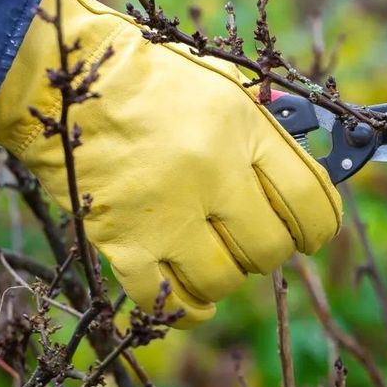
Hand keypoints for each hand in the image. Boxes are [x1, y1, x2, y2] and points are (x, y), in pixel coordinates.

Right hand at [0, 0, 341, 324]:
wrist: (66, 79)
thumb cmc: (149, 78)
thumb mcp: (222, 85)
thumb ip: (264, 130)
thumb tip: (302, 170)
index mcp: (244, 129)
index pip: (310, 200)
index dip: (319, 225)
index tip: (311, 232)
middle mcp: (213, 173)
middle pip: (271, 249)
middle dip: (267, 248)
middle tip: (249, 235)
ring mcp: (167, 211)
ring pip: (223, 280)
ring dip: (223, 275)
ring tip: (208, 252)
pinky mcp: (123, 240)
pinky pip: (166, 302)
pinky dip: (181, 308)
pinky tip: (185, 293)